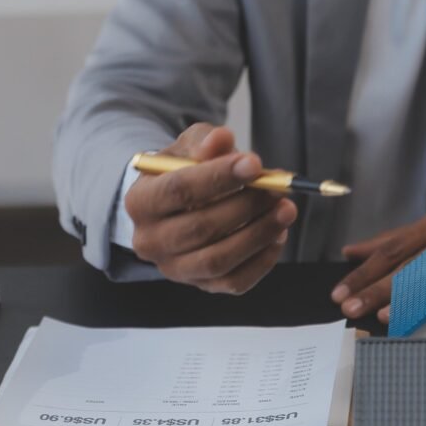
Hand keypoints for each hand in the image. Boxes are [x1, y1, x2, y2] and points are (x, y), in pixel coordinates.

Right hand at [125, 122, 297, 293]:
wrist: (176, 208)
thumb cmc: (183, 173)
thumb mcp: (188, 148)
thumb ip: (204, 141)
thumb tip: (221, 140)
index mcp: (140, 201)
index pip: (179, 190)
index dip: (219, 177)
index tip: (255, 165)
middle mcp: (149, 241)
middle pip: (200, 227)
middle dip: (246, 206)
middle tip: (277, 189)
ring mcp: (174, 269)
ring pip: (218, 259)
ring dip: (259, 234)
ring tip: (285, 210)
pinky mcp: (200, 285)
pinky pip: (234, 282)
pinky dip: (262, 260)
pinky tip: (277, 235)